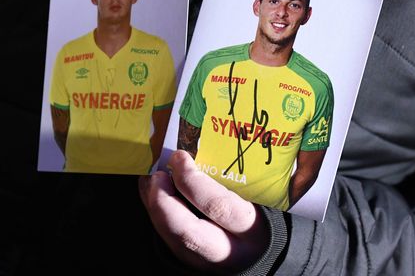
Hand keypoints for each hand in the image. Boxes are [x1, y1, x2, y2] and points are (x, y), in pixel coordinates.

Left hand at [139, 150, 269, 273]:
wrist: (264, 252)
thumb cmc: (265, 217)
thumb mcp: (265, 198)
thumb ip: (242, 178)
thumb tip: (209, 150)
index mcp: (252, 228)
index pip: (218, 206)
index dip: (193, 181)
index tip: (181, 157)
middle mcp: (230, 251)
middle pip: (188, 232)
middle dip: (163, 202)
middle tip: (157, 175)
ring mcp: (209, 262)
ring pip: (173, 240)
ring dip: (154, 207)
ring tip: (149, 180)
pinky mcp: (193, 263)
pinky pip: (169, 241)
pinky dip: (157, 216)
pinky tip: (151, 194)